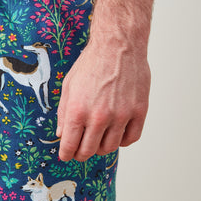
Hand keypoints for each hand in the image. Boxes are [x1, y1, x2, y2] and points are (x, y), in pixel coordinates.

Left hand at [56, 34, 150, 160]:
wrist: (118, 46)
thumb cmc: (92, 63)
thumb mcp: (68, 86)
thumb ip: (63, 112)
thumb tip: (61, 134)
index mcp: (77, 110)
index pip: (69, 145)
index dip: (66, 154)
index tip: (66, 155)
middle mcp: (99, 116)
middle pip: (89, 151)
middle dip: (81, 154)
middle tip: (80, 150)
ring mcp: (121, 116)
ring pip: (110, 148)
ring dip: (101, 147)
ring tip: (98, 138)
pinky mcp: (139, 112)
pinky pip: (131, 139)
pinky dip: (122, 141)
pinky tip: (116, 133)